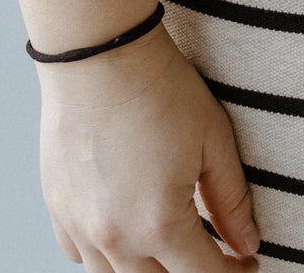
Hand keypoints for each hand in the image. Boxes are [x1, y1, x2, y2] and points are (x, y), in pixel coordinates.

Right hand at [36, 21, 260, 268]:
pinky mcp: (57, 208)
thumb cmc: (160, 88)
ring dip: (146, 270)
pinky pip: (79, 256)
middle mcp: (115, 238)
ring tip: (170, 244)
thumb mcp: (213, 140)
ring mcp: (80, 226)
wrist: (100, 53)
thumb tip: (246, 244)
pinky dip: (104, 255)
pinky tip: (125, 232)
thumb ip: (231, 200)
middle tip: (214, 255)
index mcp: (159, 224)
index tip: (246, 263)